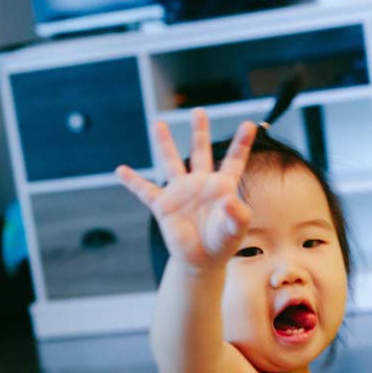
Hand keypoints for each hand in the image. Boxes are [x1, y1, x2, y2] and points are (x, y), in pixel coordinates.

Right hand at [115, 109, 256, 268]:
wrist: (202, 260)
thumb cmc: (222, 242)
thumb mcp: (236, 229)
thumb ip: (237, 214)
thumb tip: (230, 199)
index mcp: (222, 187)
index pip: (234, 161)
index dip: (242, 143)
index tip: (249, 124)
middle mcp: (200, 184)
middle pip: (200, 152)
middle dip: (199, 132)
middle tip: (198, 112)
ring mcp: (181, 192)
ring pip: (171, 162)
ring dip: (165, 144)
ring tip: (159, 124)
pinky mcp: (164, 206)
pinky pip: (146, 191)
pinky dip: (133, 181)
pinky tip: (121, 171)